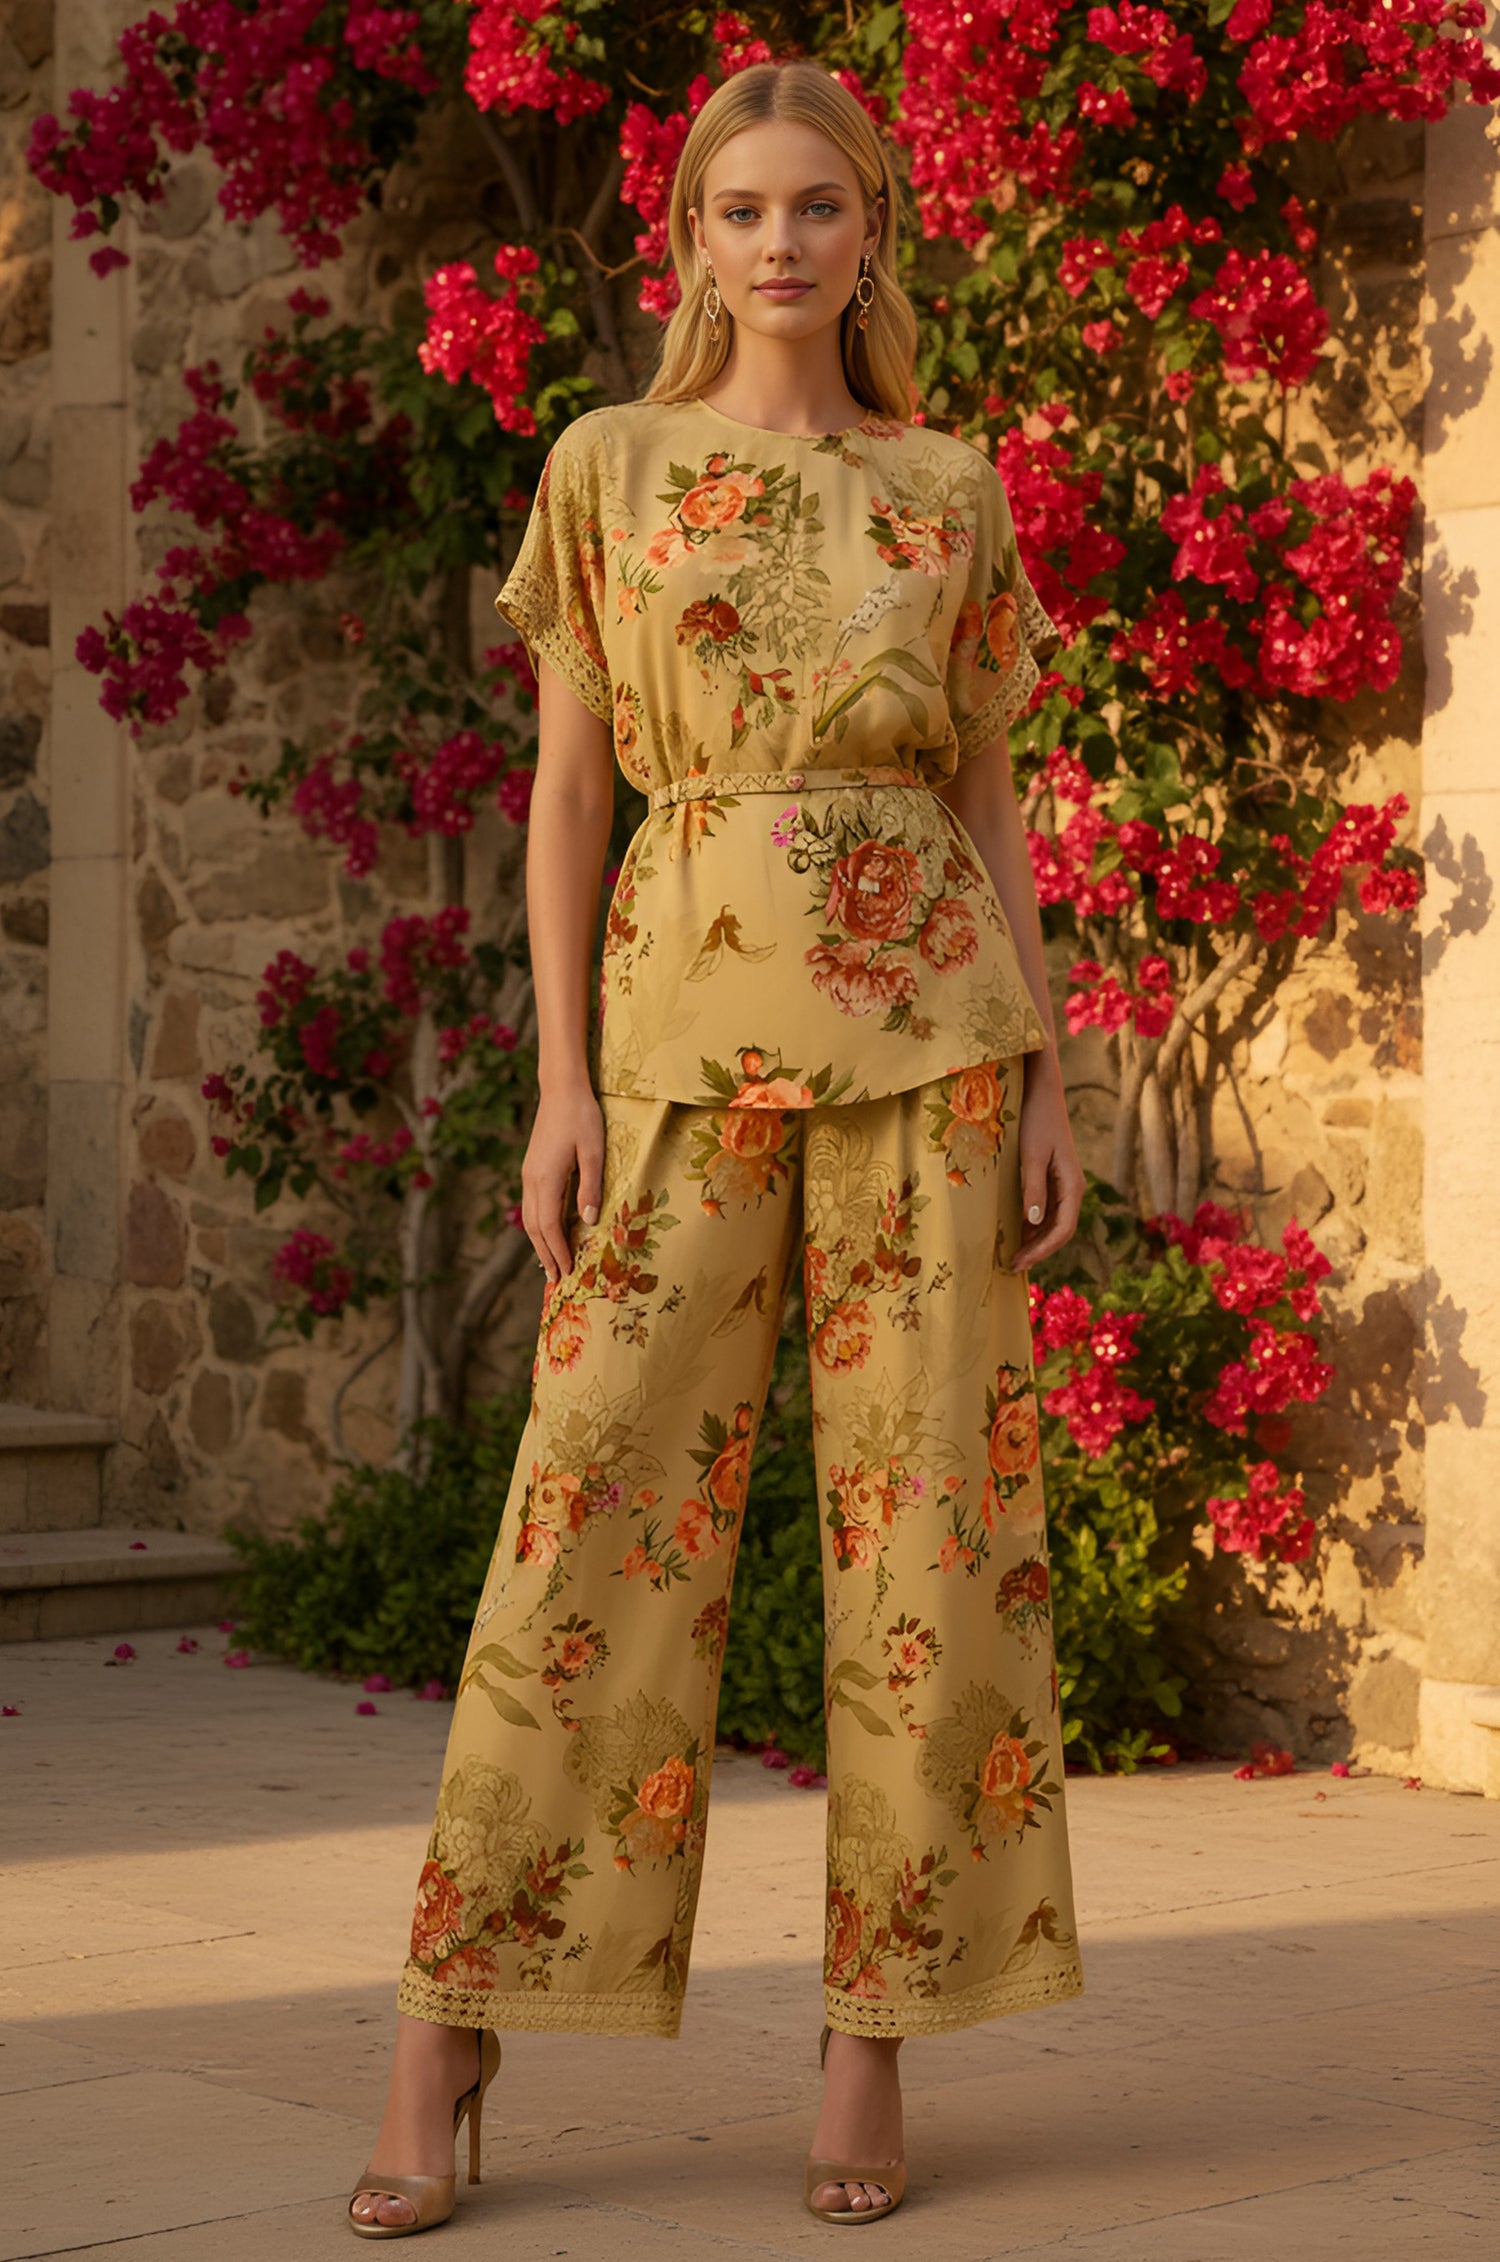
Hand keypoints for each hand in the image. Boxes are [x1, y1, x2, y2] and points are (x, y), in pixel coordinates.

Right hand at [521, 1080, 604, 1284]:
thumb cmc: (582, 1117)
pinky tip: (548, 1232)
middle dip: (545, 1255)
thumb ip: (589, 1188)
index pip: (550, 1227)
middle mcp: (531, 1181)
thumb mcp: (593, 1152)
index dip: (558, 1252)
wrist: (561, 1089)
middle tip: (556, 1279)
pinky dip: (539, 1226)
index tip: (567, 1274)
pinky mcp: (532, 1168)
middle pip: (535, 1228)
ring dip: (540, 1243)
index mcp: (545, 1179)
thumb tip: (588, 1222)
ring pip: (530, 1218)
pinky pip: (532, 1206)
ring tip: (550, 1263)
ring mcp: (529, 1174)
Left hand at [1009, 1054, 1083, 1272]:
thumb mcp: (1031, 1155)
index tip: (1018, 1262)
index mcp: (1073, 1185)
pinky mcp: (1052, 1176)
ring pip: (1052, 1222)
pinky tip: (1014, 1231)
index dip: (1041, 1251)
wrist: (1041, 1089)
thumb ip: (1033, 1189)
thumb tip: (1033, 1224)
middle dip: (1037, 1251)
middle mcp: (1072, 1188)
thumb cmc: (1036, 1119)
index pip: (1062, 1230)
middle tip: (1010, 1265)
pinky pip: (1045, 1209)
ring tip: (1010, 1254)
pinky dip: (1032, 1224)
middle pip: (1059, 1231)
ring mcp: (1063, 1183)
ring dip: (1035, 1240)